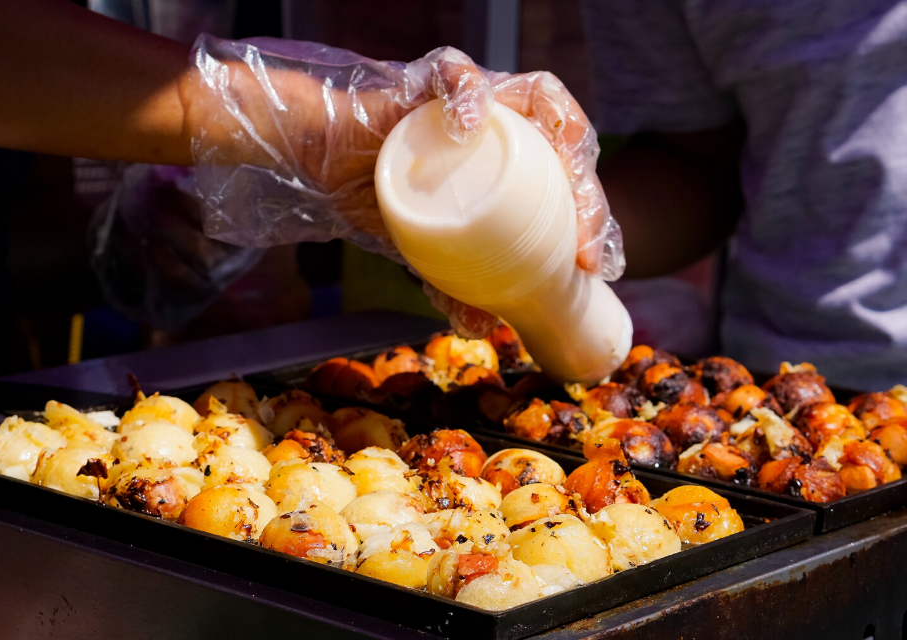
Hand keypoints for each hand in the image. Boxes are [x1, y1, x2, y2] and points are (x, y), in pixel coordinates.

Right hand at [186, 38, 619, 337]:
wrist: (326, 166)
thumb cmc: (382, 199)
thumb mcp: (428, 253)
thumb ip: (454, 285)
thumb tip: (479, 328)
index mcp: (518, 165)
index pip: (573, 186)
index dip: (596, 224)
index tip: (595, 269)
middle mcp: (508, 127)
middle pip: (571, 149)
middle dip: (591, 197)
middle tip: (584, 247)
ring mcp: (479, 99)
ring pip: (542, 101)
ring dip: (563, 139)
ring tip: (566, 181)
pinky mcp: (434, 80)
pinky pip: (459, 78)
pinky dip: (469, 96)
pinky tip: (471, 123)